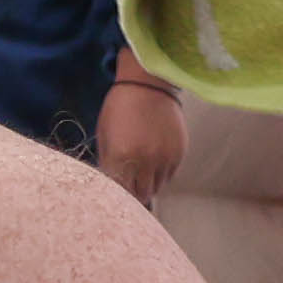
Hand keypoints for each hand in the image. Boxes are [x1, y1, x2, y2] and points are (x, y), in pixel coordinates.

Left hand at [95, 75, 188, 199]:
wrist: (148, 86)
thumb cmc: (119, 108)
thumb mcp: (104, 134)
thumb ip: (106, 162)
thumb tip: (109, 184)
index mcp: (121, 156)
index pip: (118, 192)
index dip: (115, 196)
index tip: (112, 196)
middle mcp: (145, 161)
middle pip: (140, 195)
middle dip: (132, 195)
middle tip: (127, 189)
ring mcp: (164, 158)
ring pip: (156, 188)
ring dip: (147, 185)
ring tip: (139, 174)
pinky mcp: (179, 154)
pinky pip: (169, 176)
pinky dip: (160, 175)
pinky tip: (152, 164)